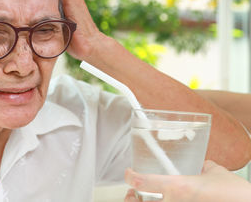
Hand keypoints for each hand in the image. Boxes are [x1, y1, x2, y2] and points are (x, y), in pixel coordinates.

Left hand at [124, 160, 250, 201]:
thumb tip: (202, 166)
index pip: (142, 182)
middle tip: (131, 194)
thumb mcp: (217, 174)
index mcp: (178, 187)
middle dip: (132, 199)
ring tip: (141, 200)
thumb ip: (205, 167)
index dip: (131, 177)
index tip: (129, 173)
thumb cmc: (236, 196)